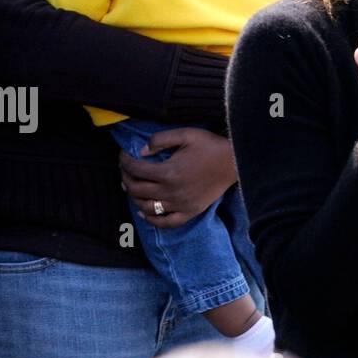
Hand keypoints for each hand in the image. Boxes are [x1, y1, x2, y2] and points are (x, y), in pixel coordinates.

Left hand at [119, 127, 237, 228]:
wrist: (234, 162)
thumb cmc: (210, 146)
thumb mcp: (185, 134)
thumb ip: (160, 140)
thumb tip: (141, 152)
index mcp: (168, 172)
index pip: (135, 169)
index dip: (124, 161)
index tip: (123, 155)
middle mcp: (171, 191)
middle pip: (137, 189)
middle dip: (126, 178)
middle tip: (125, 170)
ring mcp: (180, 205)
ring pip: (147, 207)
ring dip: (134, 198)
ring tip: (132, 188)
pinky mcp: (190, 212)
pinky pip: (167, 223)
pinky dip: (152, 220)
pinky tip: (144, 213)